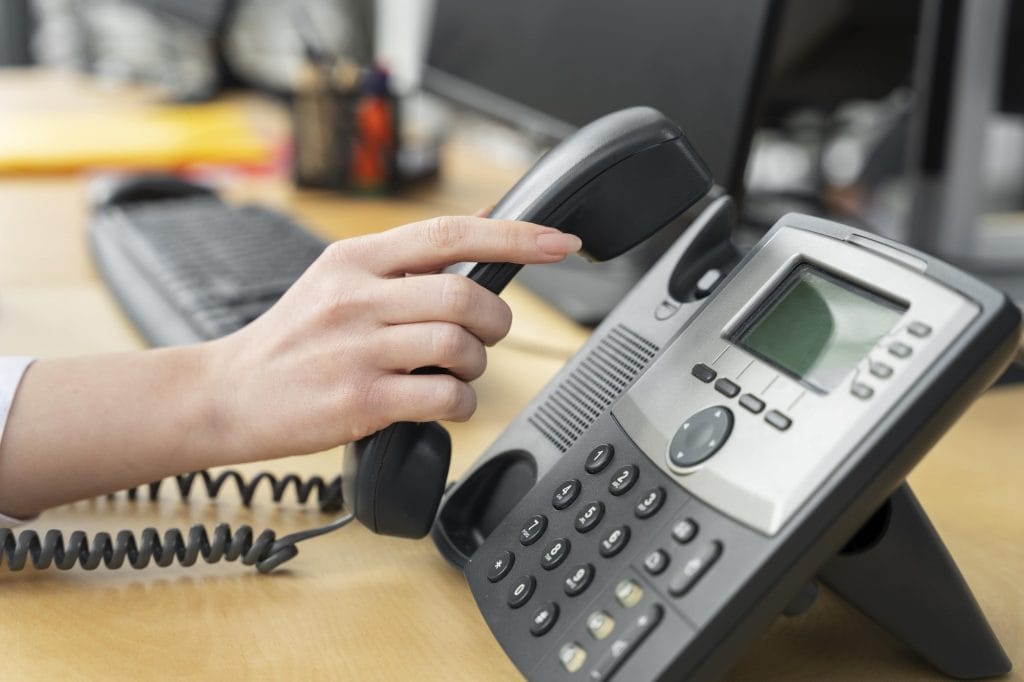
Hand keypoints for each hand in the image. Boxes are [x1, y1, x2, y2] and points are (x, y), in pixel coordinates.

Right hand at [206, 215, 581, 460]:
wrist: (228, 393)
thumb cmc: (294, 339)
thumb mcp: (339, 278)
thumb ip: (406, 260)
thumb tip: (480, 231)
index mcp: (356, 258)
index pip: (450, 234)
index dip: (515, 236)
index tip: (559, 242)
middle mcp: (357, 296)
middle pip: (464, 295)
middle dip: (494, 321)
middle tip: (484, 336)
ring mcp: (356, 348)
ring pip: (458, 344)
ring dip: (476, 365)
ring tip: (455, 373)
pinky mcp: (358, 399)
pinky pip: (442, 396)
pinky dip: (460, 403)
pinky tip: (444, 403)